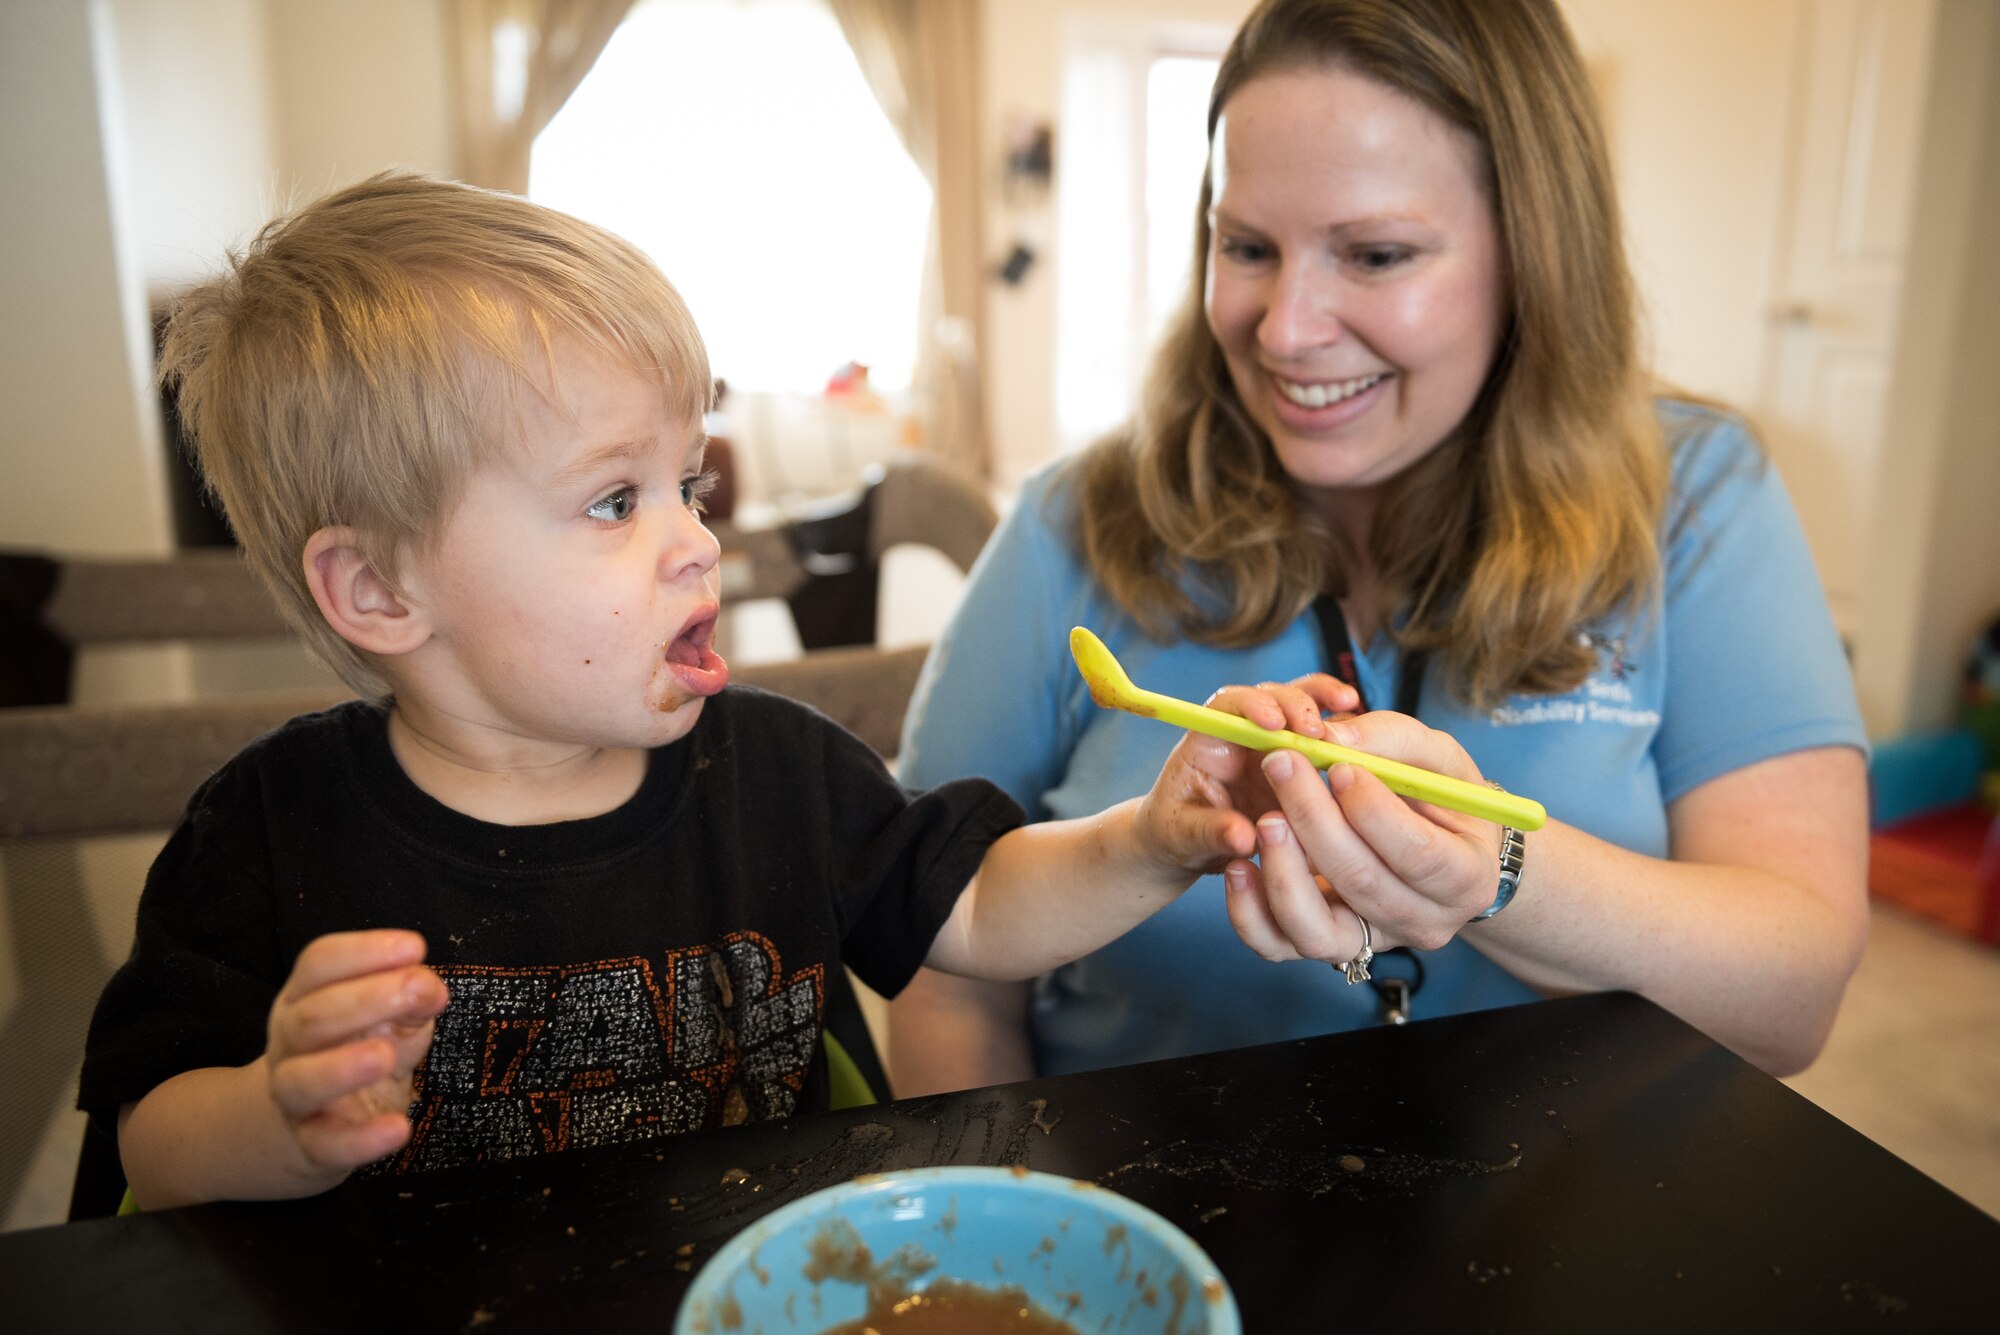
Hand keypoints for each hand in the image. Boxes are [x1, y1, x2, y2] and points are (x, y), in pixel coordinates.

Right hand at [263, 929, 449, 1178]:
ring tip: (385, 1056)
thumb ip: (410, 998)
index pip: (319, 963)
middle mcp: (290, 1043)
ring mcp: (296, 1095)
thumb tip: (429, 988)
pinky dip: (362, 1140)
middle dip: (366, 999)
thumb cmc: (358, 1049)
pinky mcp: (312, 1143)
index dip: (363, 951)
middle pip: (312, 1016)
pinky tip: (399, 1129)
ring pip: (302, 1080)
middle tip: (421, 990)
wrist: (312, 1124)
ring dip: (343, 1066)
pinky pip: (327, 1144)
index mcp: (305, 997)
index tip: (415, 947)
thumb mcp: (388, 1017)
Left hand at [1134, 673, 1361, 878]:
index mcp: (1208, 742)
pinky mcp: (1295, 763)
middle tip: (1317, 730)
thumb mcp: (1184, 838)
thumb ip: (1213, 833)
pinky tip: (1363, 734)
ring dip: (1326, 704)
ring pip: (1301, 708)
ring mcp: (1271, 746)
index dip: (1252, 705)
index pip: (1228, 705)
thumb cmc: (1177, 834)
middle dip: (1296, 704)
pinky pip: (1321, 738)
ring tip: (1350, 706)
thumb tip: (1245, 838)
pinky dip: (1341, 730)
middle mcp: (1242, 734)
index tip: (1273, 722)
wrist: (1187, 847)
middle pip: (1272, 697)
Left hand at [1219, 704, 1508, 963]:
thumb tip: (1330, 740)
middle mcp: (1425, 922)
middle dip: (1314, 820)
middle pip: (1362, 883)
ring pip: (1316, 929)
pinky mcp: (1327, 945)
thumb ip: (1391, 740)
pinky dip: (1249, 912)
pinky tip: (1239, 865)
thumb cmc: (1440, 797)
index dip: (1373, 812)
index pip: (1419, 854)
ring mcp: (1372, 941)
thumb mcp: (1437, 758)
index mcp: (1468, 877)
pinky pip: (1279, 945)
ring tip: (1264, 818)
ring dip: (1282, 871)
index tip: (1338, 768)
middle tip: (1281, 764)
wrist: (1438, 846)